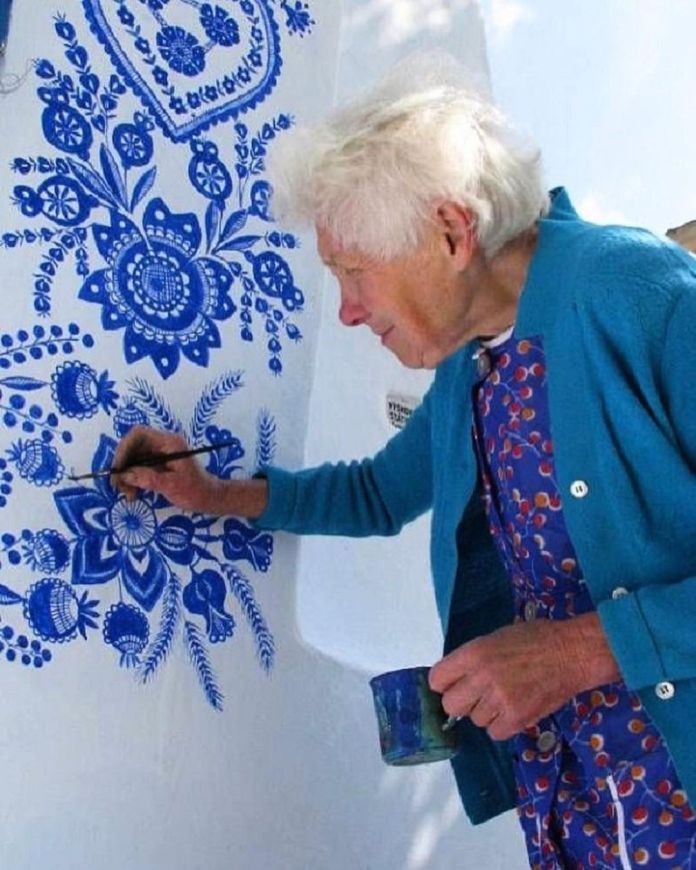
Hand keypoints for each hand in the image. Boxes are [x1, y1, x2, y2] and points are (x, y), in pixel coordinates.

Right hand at [111, 426, 222, 512]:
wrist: (210, 498)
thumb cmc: (195, 491)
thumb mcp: (171, 485)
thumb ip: (148, 478)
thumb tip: (125, 475)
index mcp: (169, 443)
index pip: (139, 434)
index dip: (124, 448)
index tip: (118, 469)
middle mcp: (163, 445)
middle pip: (133, 446)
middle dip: (123, 465)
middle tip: (119, 486)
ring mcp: (160, 454)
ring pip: (133, 458)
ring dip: (126, 476)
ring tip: (128, 495)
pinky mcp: (158, 465)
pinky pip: (139, 467)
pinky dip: (133, 479)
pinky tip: (133, 494)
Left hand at [429, 614, 620, 740]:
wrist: (571, 653)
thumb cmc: (535, 639)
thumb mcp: (495, 638)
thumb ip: (473, 658)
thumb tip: (456, 677)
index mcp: (474, 653)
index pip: (437, 679)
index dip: (444, 683)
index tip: (452, 684)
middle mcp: (482, 677)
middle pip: (451, 705)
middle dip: (461, 701)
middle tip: (476, 695)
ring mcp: (499, 700)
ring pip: (475, 720)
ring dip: (485, 713)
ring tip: (504, 698)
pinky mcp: (517, 718)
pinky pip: (495, 732)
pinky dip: (501, 725)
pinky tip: (512, 711)